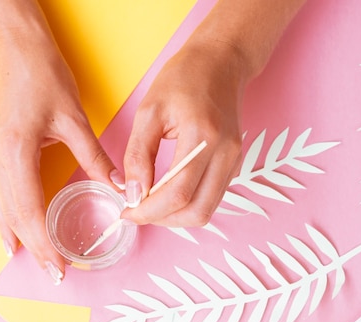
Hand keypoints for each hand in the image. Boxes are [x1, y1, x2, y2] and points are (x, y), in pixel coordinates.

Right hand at [0, 1, 117, 282]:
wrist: (17, 49)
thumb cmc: (44, 78)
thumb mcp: (74, 119)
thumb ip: (95, 157)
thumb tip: (118, 187)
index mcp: (16, 154)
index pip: (29, 212)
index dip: (44, 243)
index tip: (61, 268)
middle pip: (13, 217)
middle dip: (33, 249)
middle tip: (53, 275)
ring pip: (2, 207)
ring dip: (17, 237)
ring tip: (32, 261)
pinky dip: (7, 216)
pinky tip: (13, 230)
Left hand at [121, 39, 245, 226]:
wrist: (221, 62)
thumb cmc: (184, 78)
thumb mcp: (149, 110)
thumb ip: (138, 155)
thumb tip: (133, 193)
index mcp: (204, 137)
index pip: (178, 193)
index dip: (149, 210)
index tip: (126, 211)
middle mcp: (226, 154)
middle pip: (196, 211)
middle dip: (162, 219)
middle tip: (137, 211)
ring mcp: (234, 162)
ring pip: (206, 211)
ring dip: (176, 216)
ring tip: (151, 203)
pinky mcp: (234, 165)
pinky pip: (211, 199)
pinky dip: (188, 205)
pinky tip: (168, 192)